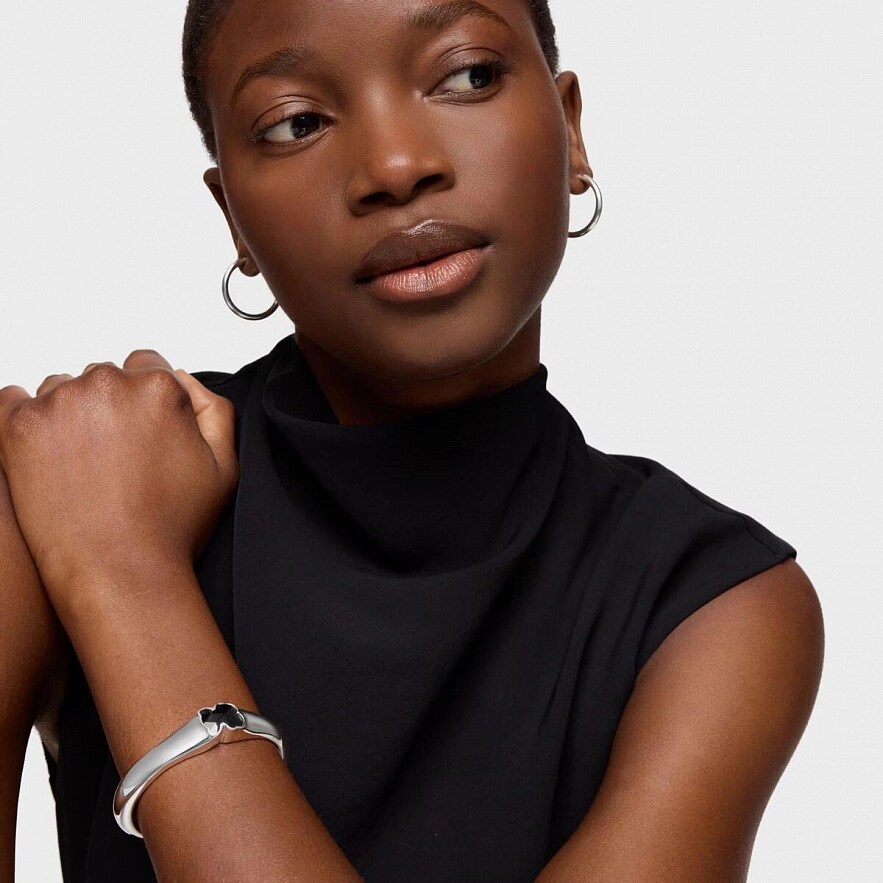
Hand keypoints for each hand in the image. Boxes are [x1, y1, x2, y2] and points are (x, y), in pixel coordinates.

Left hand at [0, 350, 237, 612]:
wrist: (118, 572)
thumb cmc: (169, 526)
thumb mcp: (224, 466)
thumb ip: (214, 409)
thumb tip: (183, 379)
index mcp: (160, 389)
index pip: (149, 367)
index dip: (148, 403)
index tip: (141, 434)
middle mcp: (109, 385)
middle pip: (105, 378)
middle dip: (109, 408)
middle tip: (115, 457)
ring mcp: (60, 402)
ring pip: (61, 389)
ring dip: (69, 414)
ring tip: (81, 464)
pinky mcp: (20, 425)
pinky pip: (12, 400)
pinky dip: (26, 420)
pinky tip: (45, 452)